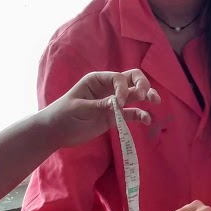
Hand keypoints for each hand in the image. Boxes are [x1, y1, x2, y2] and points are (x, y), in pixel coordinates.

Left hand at [44, 70, 158, 148]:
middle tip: (146, 95)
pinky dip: (140, 115)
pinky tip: (147, 120)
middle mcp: (107, 88)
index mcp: (97, 80)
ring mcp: (112, 102)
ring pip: (134, 95)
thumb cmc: (62, 115)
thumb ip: (98, 105)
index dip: (122, 89)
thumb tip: (118, 103)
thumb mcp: (78, 108)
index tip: (118, 103)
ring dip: (147, 97)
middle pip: (131, 80)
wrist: (55, 132)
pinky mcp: (114, 117)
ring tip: (156, 102)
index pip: (118, 78)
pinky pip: (131, 113)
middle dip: (142, 84)